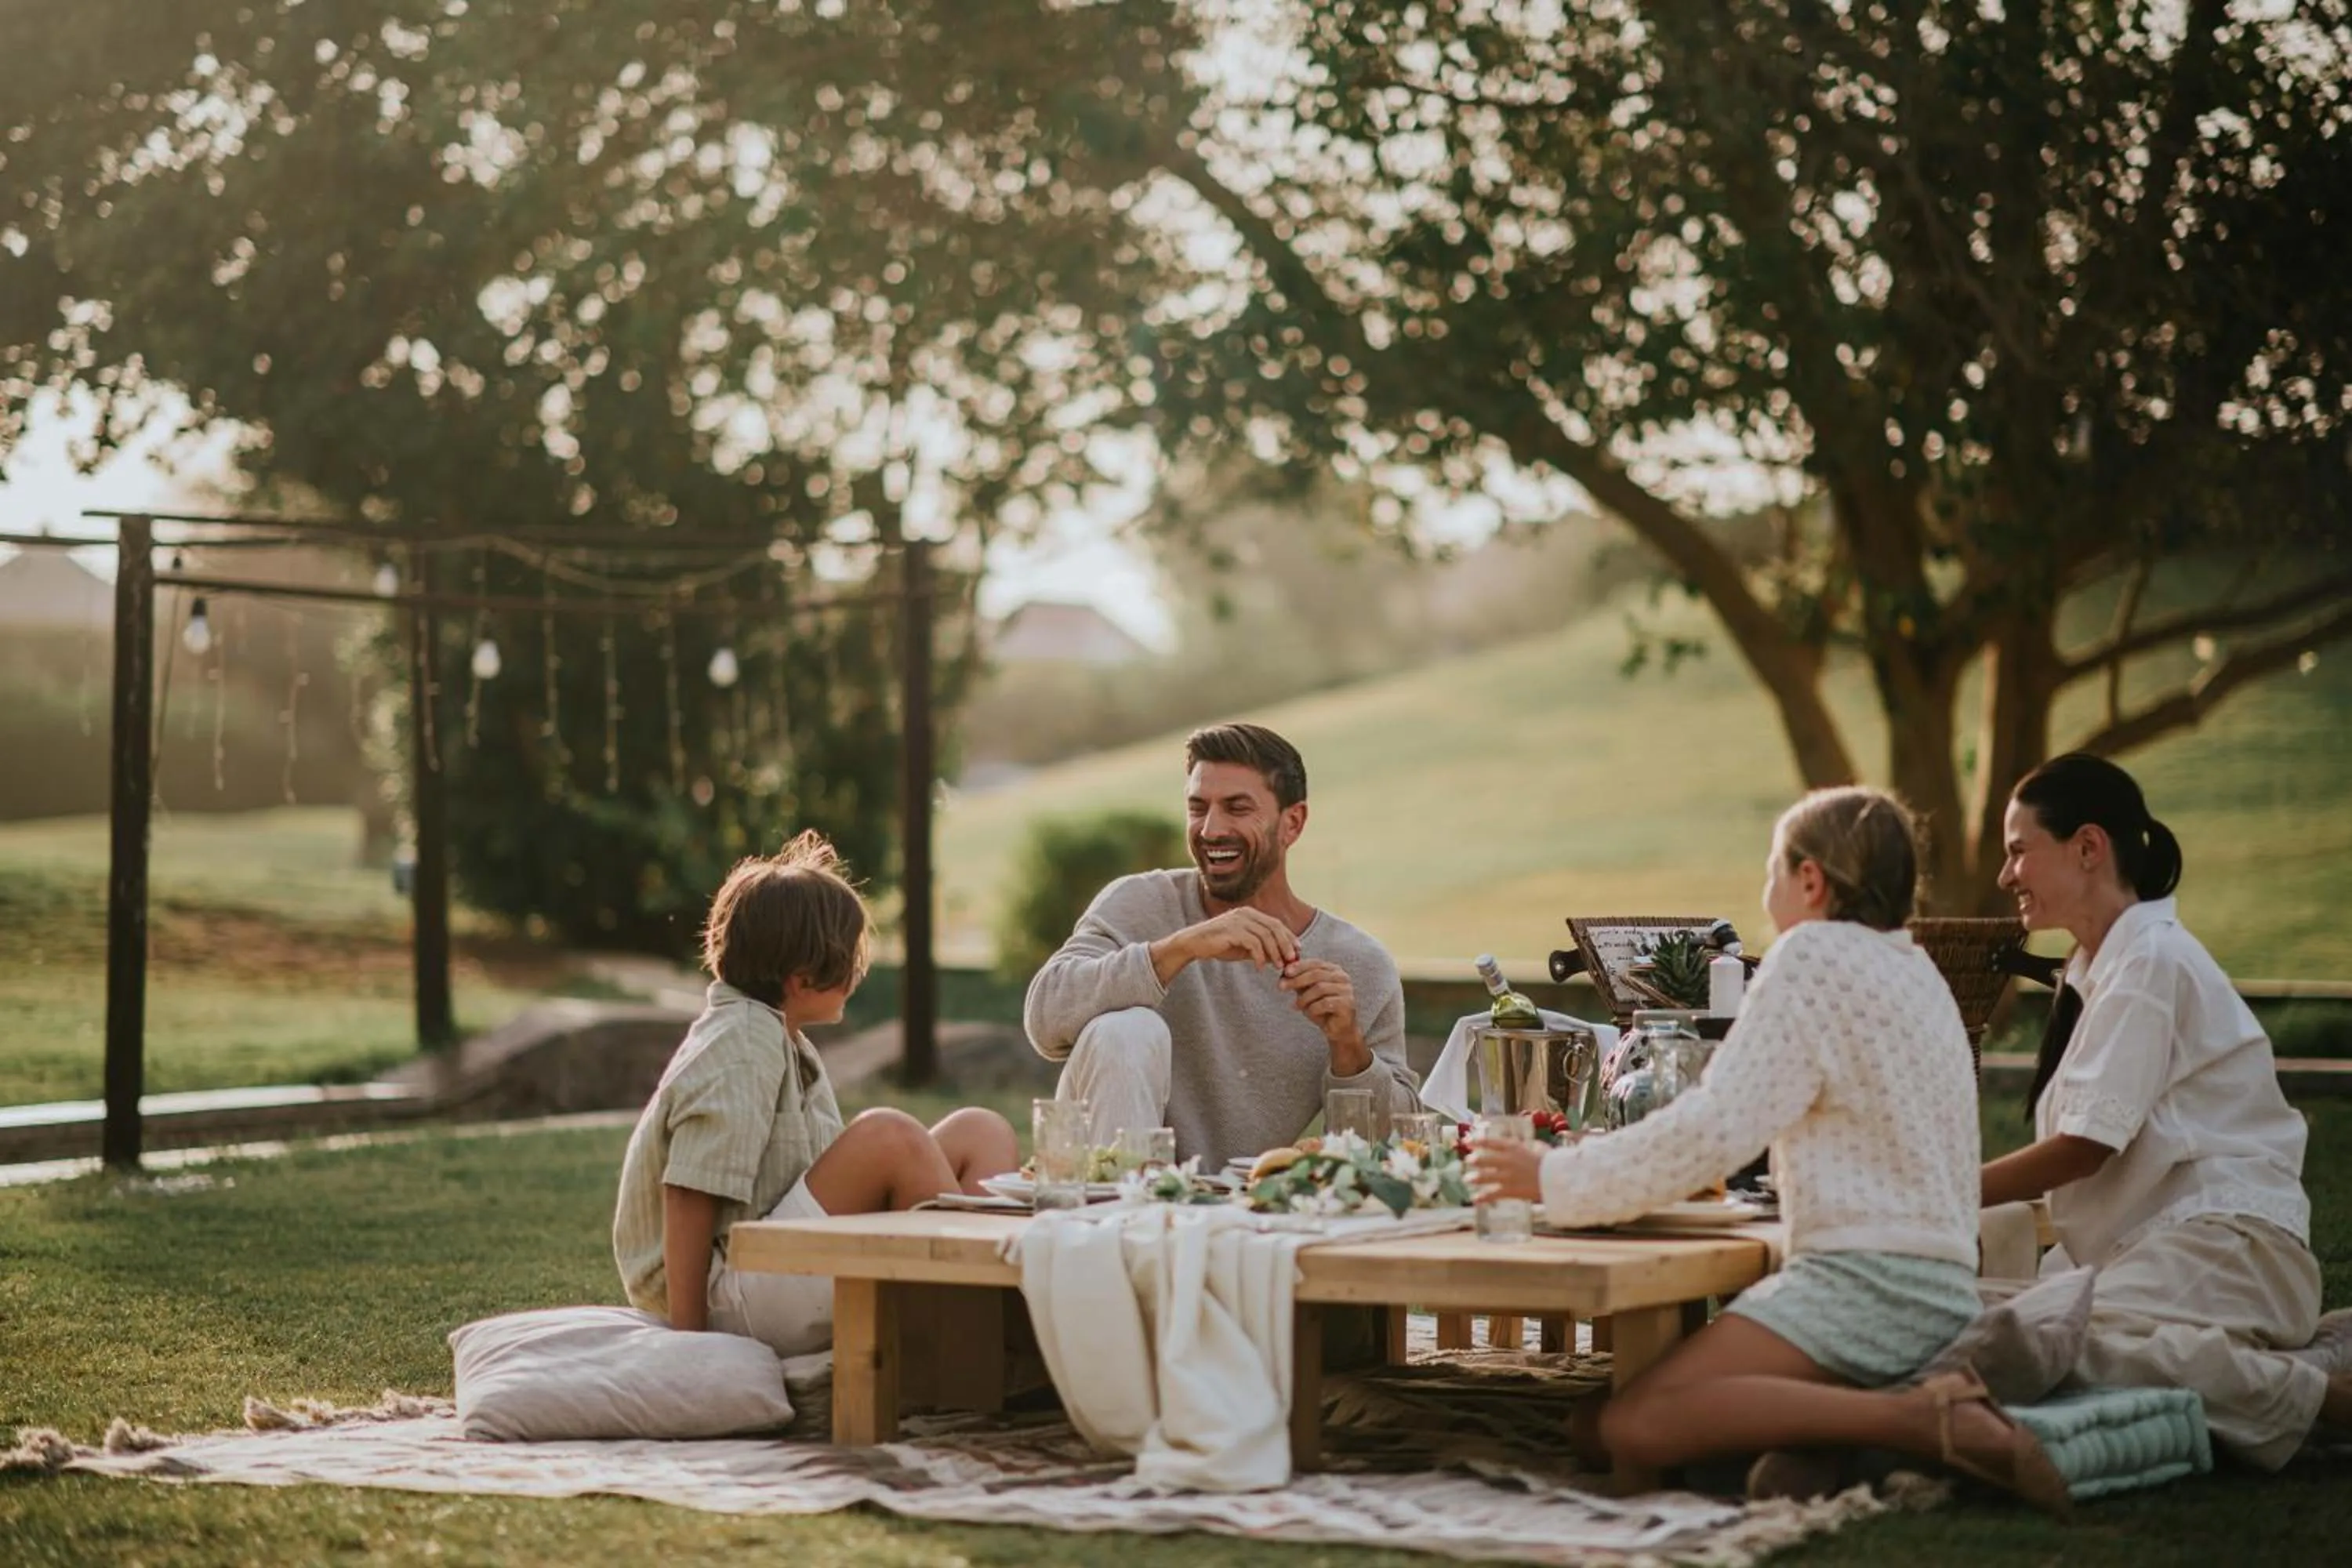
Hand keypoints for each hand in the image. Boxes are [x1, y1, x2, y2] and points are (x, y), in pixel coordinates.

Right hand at [1154, 906, 1299, 981]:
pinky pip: (1253, 943)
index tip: (1297, 951)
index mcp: (1250, 914)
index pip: (1276, 923)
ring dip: (1275, 953)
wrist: (1193, 943)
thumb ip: (1260, 948)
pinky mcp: (1232, 930)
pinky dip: (1259, 957)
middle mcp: (1246, 913)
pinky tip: (1260, 968)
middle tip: (1292, 960)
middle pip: (1274, 927)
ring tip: (1278, 967)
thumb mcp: (1243, 946)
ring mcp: (1238, 920)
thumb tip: (1279, 957)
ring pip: (1266, 936)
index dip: (1288, 937)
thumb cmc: (1219, 944)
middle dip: (1286, 944)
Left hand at [1280, 959, 1367, 1071]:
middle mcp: (1342, 977)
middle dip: (1297, 980)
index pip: (1315, 963)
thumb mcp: (1307, 992)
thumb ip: (1298, 981)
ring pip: (1320, 988)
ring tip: (1297, 1005)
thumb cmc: (1322, 1009)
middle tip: (1282, 987)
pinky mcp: (1347, 1004)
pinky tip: (1309, 1012)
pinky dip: (1313, 1008)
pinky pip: (1325, 1003)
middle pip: (1316, 974)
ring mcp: (1346, 990)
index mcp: (1334, 970)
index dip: (1299, 966)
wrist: (1337, 1029)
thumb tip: (1284, 973)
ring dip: (1304, 998)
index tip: (1285, 972)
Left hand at [1467, 1135, 1544, 1205]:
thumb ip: (1531, 1146)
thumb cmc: (1551, 1162)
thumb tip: (1530, 1144)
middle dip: (1475, 1160)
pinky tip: (1475, 1199)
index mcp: (1514, 1148)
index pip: (1491, 1143)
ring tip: (1467, 1179)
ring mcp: (1507, 1176)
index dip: (1477, 1142)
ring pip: (1486, 1177)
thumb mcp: (1539, 1148)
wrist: (1556, 1178)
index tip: (1468, 1141)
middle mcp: (1507, 1160)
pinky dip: (1483, 1197)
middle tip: (1468, 1160)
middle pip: (1485, 1159)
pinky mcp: (1510, 1190)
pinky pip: (1493, 1194)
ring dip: (1475, 1178)